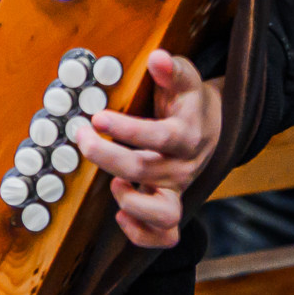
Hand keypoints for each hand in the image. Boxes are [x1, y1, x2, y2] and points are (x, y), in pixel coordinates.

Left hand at [69, 50, 220, 249]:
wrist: (211, 126)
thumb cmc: (188, 102)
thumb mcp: (185, 79)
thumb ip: (172, 70)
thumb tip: (158, 57)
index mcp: (187, 134)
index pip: (161, 136)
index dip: (128, 129)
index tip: (98, 117)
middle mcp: (184, 166)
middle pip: (146, 170)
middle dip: (107, 155)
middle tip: (82, 136)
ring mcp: (177, 189)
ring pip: (163, 213)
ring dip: (131, 202)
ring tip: (113, 183)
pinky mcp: (170, 206)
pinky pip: (163, 236)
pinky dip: (141, 233)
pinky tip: (119, 214)